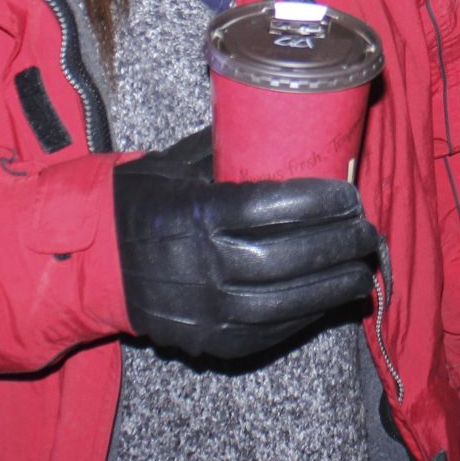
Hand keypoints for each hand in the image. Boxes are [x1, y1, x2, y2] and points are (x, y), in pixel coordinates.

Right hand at [113, 128, 379, 361]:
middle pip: (287, 259)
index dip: (318, 202)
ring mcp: (206, 309)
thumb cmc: (139, 202)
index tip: (349, 194)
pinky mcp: (208, 339)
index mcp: (195, 215)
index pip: (271, 208)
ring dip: (331, 286)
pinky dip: (304, 316)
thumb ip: (229, 149)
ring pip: (285, 303)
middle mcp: (203, 266)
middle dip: (337, 246)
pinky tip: (328, 299)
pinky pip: (267, 332)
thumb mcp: (177, 165)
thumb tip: (286, 122)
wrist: (92, 261)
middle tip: (367, 233)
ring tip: (360, 270)